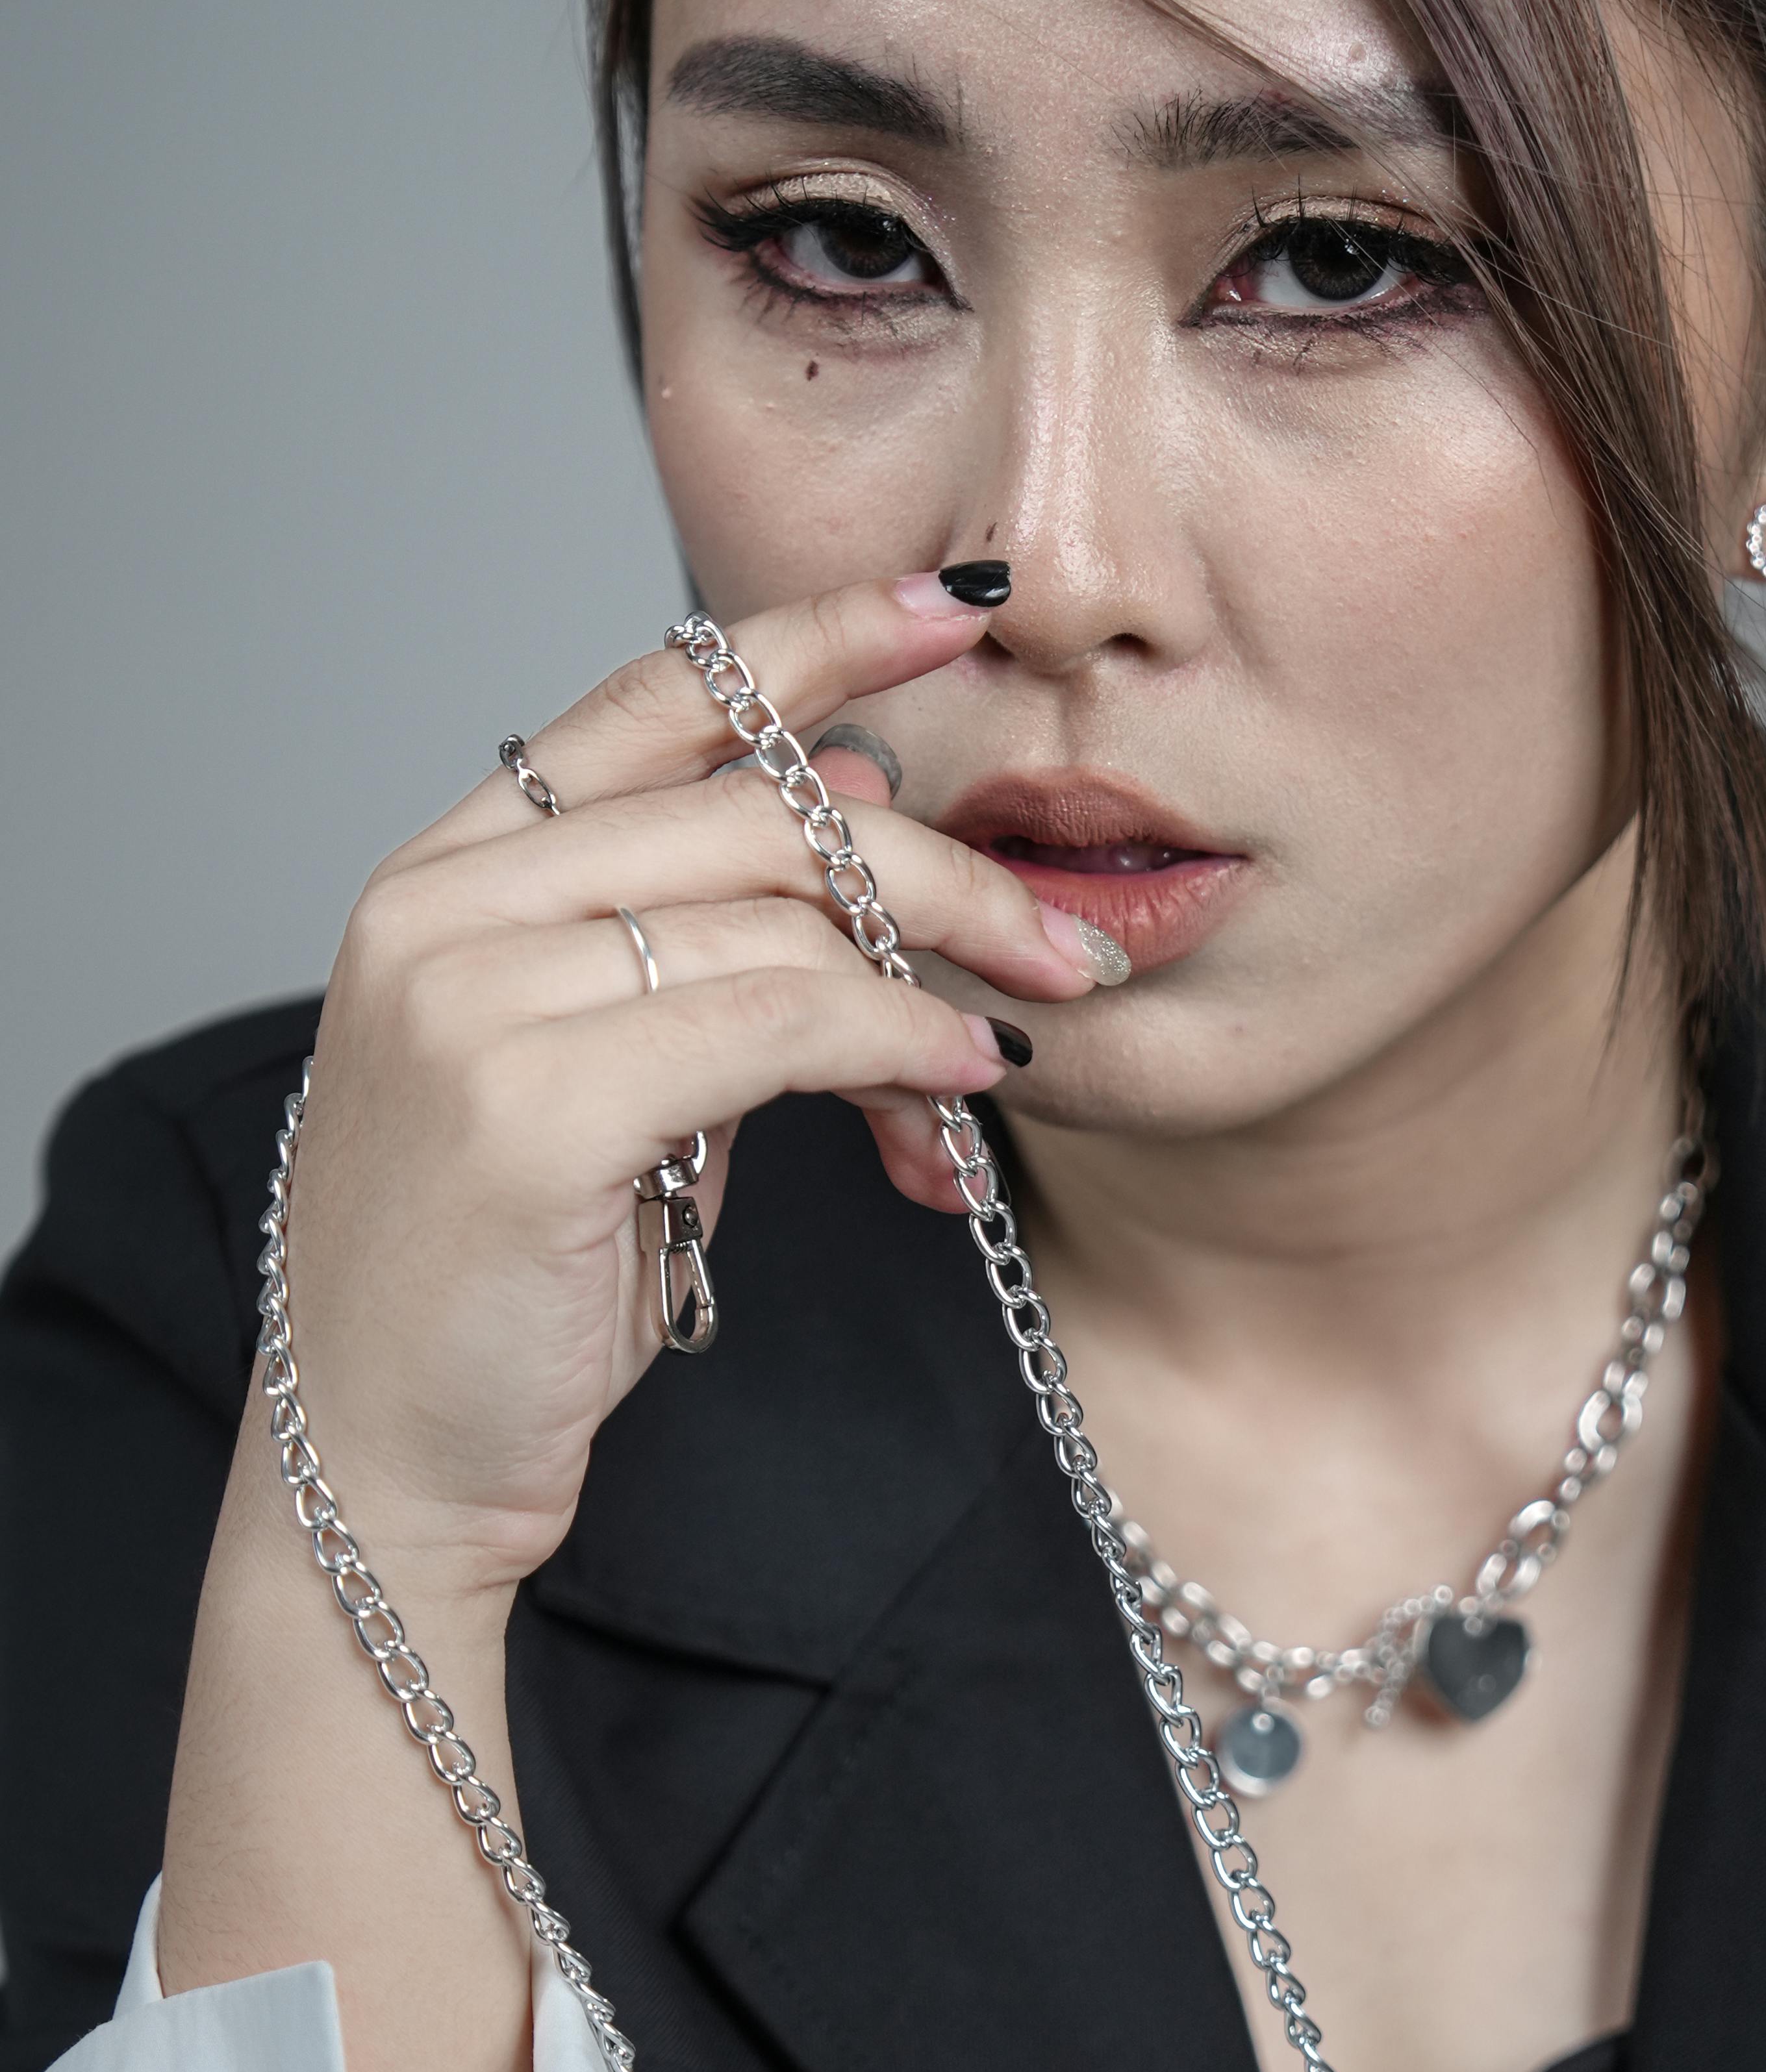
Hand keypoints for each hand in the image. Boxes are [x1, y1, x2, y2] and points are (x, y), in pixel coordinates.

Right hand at [275, 578, 1093, 1609]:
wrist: (388, 1464)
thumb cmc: (512, 1279)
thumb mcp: (620, 1075)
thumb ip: (710, 940)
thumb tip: (858, 789)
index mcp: (448, 876)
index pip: (652, 700)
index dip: (813, 638)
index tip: (955, 607)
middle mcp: (440, 908)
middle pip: (753, 811)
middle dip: (943, 871)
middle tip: (1070, 943)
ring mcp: (469, 998)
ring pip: (779, 916)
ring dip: (937, 978)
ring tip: (1017, 1046)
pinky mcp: (527, 1103)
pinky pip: (776, 1023)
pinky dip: (895, 1046)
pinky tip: (956, 1093)